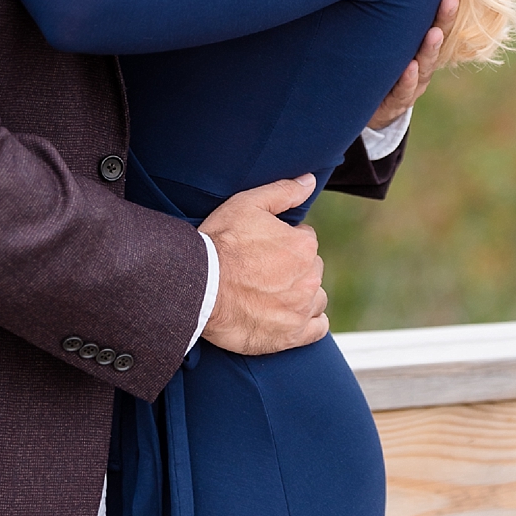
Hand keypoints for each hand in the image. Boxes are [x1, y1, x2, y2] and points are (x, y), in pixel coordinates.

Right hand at [200, 175, 327, 354]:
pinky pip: (317, 327)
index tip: (261, 247)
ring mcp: (302, 308)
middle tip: (260, 270)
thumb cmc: (219, 244)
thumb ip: (282, 192)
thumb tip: (309, 181)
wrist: (198, 288)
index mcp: (303, 246)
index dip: (282, 242)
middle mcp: (310, 278)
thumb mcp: (245, 205)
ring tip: (269, 292)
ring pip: (314, 297)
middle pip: (310, 269)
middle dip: (292, 268)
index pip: (304, 240)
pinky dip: (308, 321)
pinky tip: (288, 314)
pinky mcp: (293, 334)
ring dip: (300, 294)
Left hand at [368, 0, 458, 128]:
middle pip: (437, 40)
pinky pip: (404, 90)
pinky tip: (410, 67)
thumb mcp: (386, 46)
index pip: (438, 23)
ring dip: (430, 48)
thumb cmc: (381, 70)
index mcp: (422, 49)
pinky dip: (408, 78)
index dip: (446, 6)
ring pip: (425, 64)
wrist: (372, 111)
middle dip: (445, 19)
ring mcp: (413, 84)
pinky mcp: (397, 101)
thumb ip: (389, 23)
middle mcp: (422, 64)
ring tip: (434, 32)